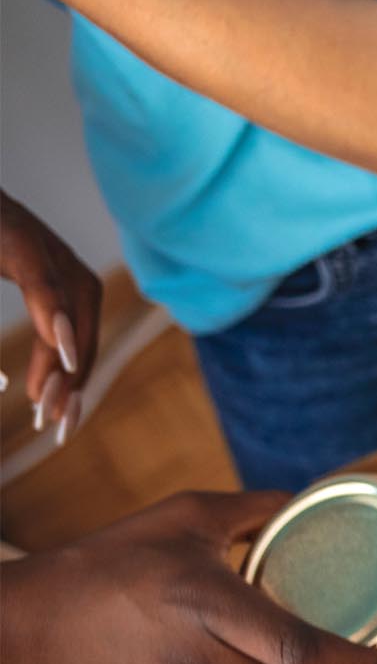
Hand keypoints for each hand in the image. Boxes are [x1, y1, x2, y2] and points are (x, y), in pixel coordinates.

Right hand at [1, 189, 101, 443]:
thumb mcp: (8, 290)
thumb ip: (28, 340)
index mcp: (61, 283)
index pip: (76, 344)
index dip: (69, 385)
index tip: (58, 424)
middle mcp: (64, 265)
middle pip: (81, 334)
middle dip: (69, 382)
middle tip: (55, 423)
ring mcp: (42, 247)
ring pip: (69, 316)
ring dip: (61, 361)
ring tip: (50, 402)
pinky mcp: (21, 238)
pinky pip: (45, 282)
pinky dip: (54, 316)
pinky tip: (62, 350)